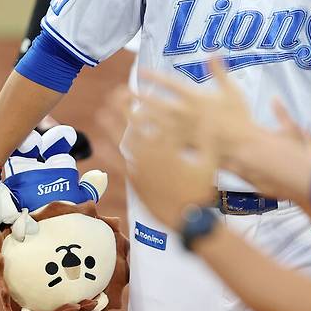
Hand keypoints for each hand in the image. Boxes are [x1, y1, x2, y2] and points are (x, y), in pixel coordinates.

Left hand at [107, 81, 217, 228]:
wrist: (186, 220)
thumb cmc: (200, 190)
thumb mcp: (210, 161)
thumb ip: (207, 139)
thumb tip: (209, 119)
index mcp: (170, 148)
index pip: (156, 118)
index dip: (146, 102)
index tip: (139, 90)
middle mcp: (152, 156)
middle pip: (135, 126)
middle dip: (125, 107)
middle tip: (116, 92)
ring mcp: (141, 169)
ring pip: (122, 142)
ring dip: (111, 125)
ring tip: (101, 111)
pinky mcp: (135, 182)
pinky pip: (118, 164)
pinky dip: (108, 152)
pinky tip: (100, 142)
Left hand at [137, 62, 257, 165]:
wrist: (243, 145)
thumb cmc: (239, 116)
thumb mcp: (231, 89)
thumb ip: (219, 71)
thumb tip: (213, 52)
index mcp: (195, 97)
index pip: (170, 84)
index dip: (154, 76)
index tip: (141, 70)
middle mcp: (186, 113)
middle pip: (156, 103)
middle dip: (139, 96)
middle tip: (125, 91)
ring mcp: (183, 130)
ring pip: (155, 123)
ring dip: (139, 116)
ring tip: (126, 112)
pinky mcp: (184, 145)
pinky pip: (162, 142)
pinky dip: (150, 138)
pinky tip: (139, 137)